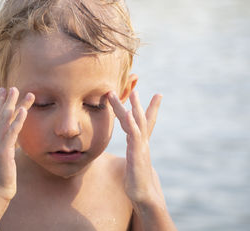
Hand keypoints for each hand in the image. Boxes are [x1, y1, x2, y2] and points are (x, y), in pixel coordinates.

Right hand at [0, 87, 34, 200]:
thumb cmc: (1, 176)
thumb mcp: (3, 157)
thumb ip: (8, 145)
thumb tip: (16, 139)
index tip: (4, 91)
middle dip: (6, 100)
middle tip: (12, 86)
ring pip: (5, 119)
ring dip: (13, 104)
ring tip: (19, 91)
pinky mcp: (4, 151)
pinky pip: (12, 132)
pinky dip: (18, 120)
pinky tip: (23, 110)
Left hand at [108, 90, 164, 208]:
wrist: (145, 198)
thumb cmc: (137, 183)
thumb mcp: (133, 166)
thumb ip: (132, 158)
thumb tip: (131, 156)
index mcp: (140, 144)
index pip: (145, 123)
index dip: (150, 109)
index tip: (157, 95)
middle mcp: (142, 143)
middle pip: (139, 119)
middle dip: (138, 103)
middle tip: (136, 88)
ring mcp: (140, 147)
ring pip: (137, 123)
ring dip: (135, 107)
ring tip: (134, 92)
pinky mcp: (137, 154)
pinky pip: (134, 136)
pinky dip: (131, 123)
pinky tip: (127, 112)